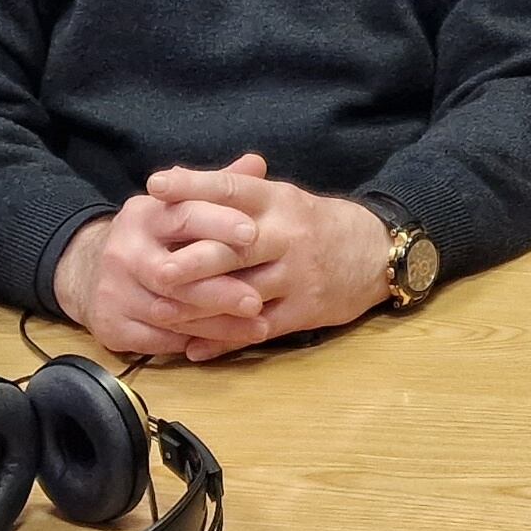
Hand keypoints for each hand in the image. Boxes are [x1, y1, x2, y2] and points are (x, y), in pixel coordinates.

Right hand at [47, 186, 277, 358]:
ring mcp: (114, 291)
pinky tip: (223, 342)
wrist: (85, 271)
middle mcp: (124, 252)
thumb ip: (216, 189)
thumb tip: (258, 163)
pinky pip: (158, 340)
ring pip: (169, 313)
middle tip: (257, 299)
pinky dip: (192, 342)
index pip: (183, 216)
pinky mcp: (111, 326)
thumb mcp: (174, 206)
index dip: (218, 223)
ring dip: (216, 324)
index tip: (252, 233)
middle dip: (218, 289)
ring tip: (257, 327)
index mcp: (143, 216)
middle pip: (173, 274)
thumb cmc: (149, 237)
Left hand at [131, 154, 395, 358]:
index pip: (232, 188)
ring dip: (202, 308)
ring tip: (162, 314)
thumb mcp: (282, 198)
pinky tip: (193, 348)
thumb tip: (176, 182)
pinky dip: (224, 341)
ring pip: (243, 293)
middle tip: (155, 269)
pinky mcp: (304, 310)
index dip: (194, 185)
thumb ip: (235, 192)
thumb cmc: (314, 223)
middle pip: (237, 248)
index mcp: (278, 201)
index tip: (156, 184)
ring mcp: (297, 275)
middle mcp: (287, 236)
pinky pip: (258, 329)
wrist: (375, 253)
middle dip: (195, 260)